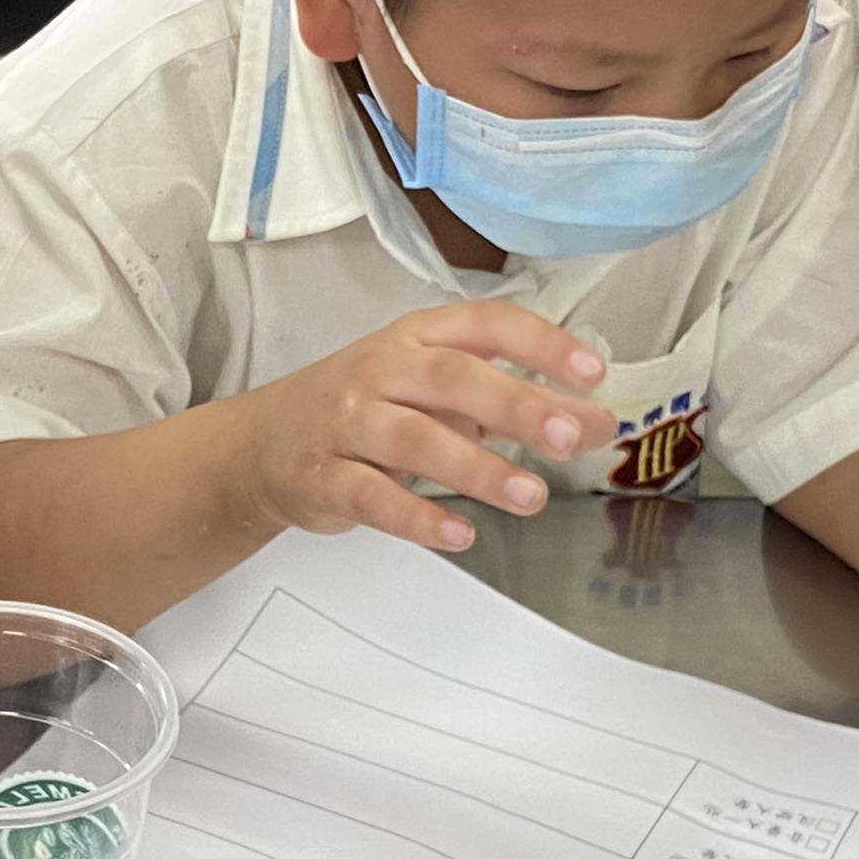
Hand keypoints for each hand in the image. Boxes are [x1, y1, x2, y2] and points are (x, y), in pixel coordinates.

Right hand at [233, 301, 610, 555]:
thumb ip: (516, 403)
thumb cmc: (363, 408)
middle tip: (568, 436)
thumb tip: (597, 422)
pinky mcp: (324, 476)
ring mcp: (348, 422)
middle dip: (516, 404)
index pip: (485, 324)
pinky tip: (461, 535)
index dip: (540, 343)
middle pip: (453, 378)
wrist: (262, 444)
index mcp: (417, 337)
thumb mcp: (438, 393)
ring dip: (478, 469)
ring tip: (531, 496)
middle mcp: (381, 370)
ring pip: (416, 438)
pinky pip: (374, 496)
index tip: (591, 371)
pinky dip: (419, 517)